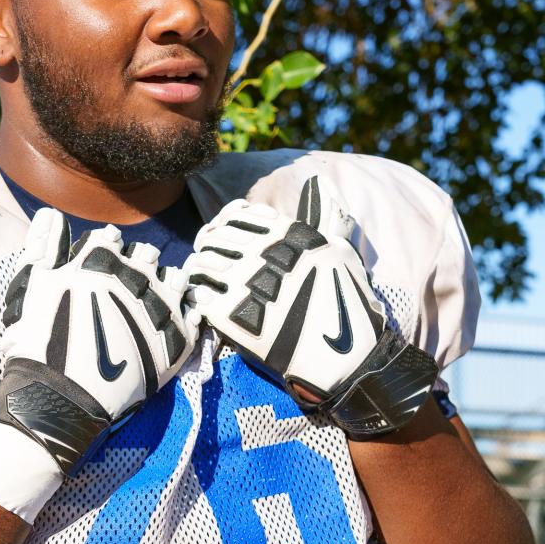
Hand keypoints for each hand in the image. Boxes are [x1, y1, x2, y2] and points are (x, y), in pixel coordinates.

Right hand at [0, 207, 198, 467]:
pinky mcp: (177, 341)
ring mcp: (160, 308)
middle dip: (134, 266)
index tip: (94, 273)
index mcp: (100, 259)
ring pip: (175, 279)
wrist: (60, 399)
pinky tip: (170, 322)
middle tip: (120, 291)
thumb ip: (43, 245)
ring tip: (148, 304)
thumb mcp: (29, 287)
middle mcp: (136, 276)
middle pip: (146, 255)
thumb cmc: (37, 343)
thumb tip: (52, 214)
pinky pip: (194, 315)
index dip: (101, 253)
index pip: (111, 239)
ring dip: (163, 286)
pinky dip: (185, 314)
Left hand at [187, 176, 437, 438]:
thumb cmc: (347, 305)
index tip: (222, 234)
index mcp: (287, 235)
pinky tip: (203, 303)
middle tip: (206, 258)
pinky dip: (196, 298)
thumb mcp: (342, 252)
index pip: (238, 215)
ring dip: (197, 271)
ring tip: (200, 280)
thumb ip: (326, 219)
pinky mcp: (231, 316)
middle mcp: (263, 253)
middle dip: (207, 246)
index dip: (225, 223)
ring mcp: (245, 284)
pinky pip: (198, 297)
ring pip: (200, 265)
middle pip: (214, 238)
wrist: (343, 357)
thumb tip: (321, 187)